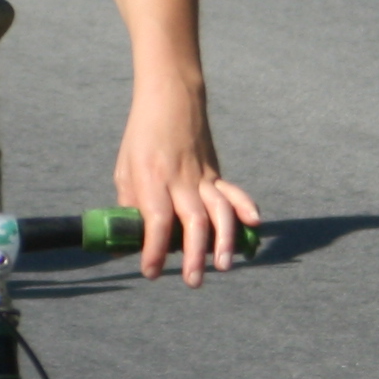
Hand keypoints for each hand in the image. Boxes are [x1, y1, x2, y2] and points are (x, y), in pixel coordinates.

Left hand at [113, 83, 257, 285]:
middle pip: (193, 221)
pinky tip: (254, 225)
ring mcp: (202, 174)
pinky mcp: (216, 172)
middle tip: (193, 281)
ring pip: (219, 210)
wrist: (170, 96)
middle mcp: (180, 178)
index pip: (157, 219)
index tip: (150, 271)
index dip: (154, 249)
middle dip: (194, 255)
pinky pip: (234, 191)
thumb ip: (128, 206)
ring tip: (223, 266)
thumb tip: (126, 242)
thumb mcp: (124, 170)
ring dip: (224, 240)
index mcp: (152, 177)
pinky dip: (247, 207)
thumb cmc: (141, 137)